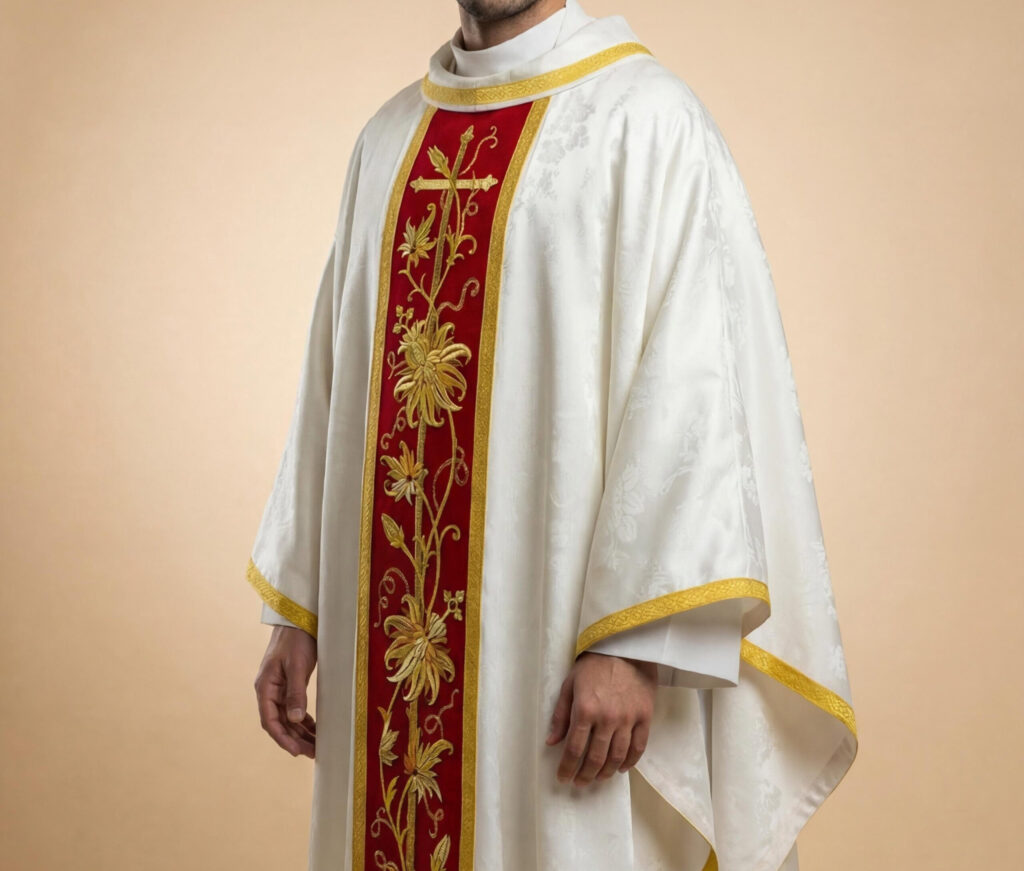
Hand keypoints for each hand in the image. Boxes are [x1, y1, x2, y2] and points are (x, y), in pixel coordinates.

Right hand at [254, 625, 317, 757]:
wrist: (299, 619)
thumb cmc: (296, 640)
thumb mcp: (297, 666)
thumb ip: (296, 693)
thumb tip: (296, 720)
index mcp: (265, 687)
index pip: (270, 721)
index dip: (283, 739)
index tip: (297, 751)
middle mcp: (269, 691)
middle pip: (280, 723)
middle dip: (295, 739)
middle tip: (313, 753)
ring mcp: (278, 688)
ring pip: (287, 718)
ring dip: (300, 732)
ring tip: (316, 745)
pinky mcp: (289, 685)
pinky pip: (294, 709)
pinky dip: (303, 720)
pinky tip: (314, 729)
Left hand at [545, 651, 656, 785]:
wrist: (625, 646)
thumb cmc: (593, 664)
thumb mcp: (570, 684)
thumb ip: (560, 715)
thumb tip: (551, 742)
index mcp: (585, 710)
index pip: (574, 749)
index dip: (567, 768)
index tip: (563, 778)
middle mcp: (607, 719)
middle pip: (595, 758)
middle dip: (585, 775)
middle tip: (579, 783)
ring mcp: (628, 719)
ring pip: (617, 757)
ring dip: (606, 772)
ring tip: (598, 778)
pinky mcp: (645, 716)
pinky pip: (639, 747)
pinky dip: (630, 762)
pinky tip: (621, 768)